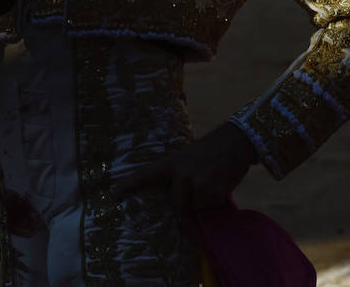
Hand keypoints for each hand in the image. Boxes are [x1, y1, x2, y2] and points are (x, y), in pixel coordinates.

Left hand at [113, 122, 257, 210]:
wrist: (235, 142)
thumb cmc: (209, 150)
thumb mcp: (187, 157)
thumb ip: (178, 175)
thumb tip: (176, 201)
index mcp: (171, 163)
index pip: (147, 174)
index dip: (130, 184)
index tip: (114, 192)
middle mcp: (181, 175)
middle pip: (177, 204)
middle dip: (188, 200)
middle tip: (200, 182)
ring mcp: (196, 184)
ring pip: (195, 208)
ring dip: (203, 201)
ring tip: (210, 181)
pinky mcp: (212, 193)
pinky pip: (209, 207)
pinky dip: (215, 201)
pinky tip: (219, 184)